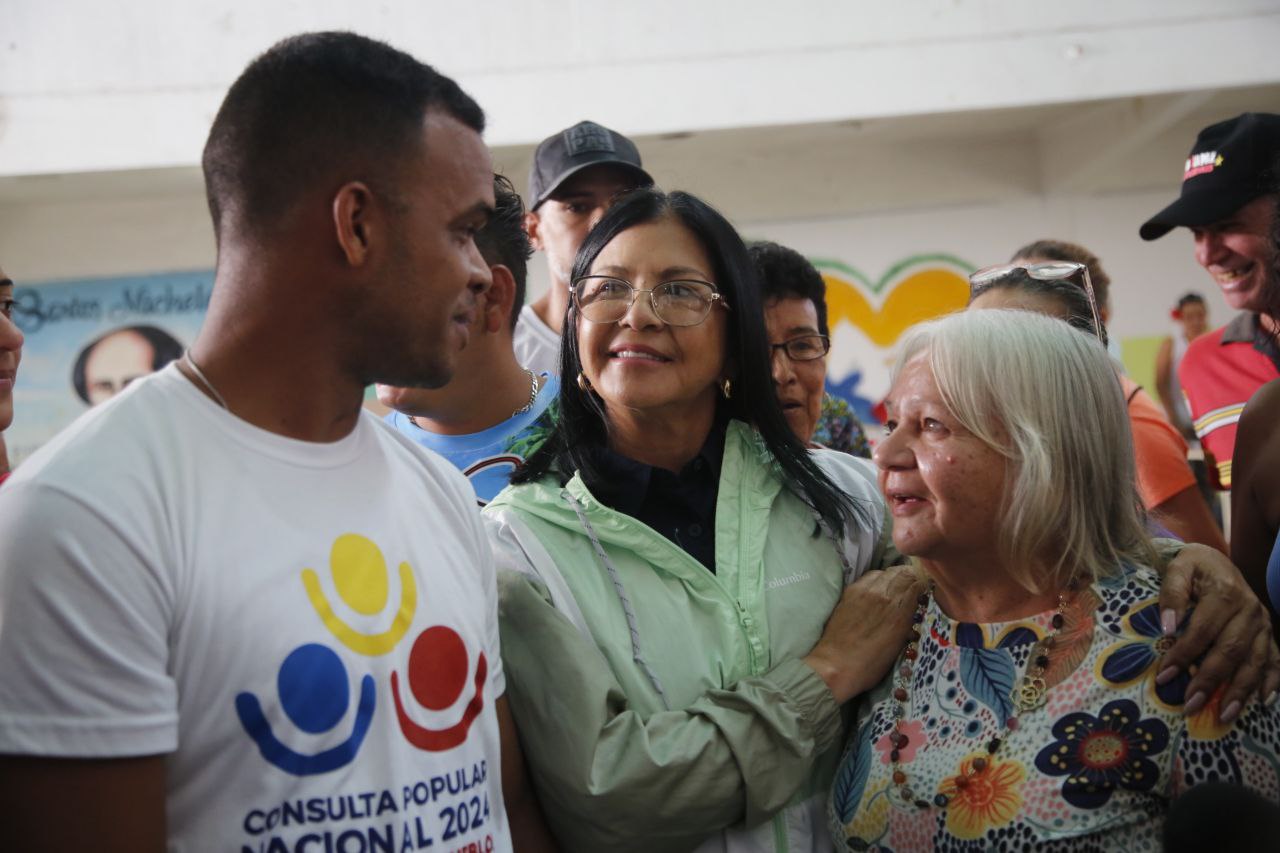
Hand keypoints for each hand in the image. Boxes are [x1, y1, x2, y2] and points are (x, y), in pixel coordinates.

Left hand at [804, 565, 925, 703]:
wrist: (837, 665)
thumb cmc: (871, 663)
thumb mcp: (899, 643)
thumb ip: (908, 620)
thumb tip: (914, 606)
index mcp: (899, 611)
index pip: (917, 583)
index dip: (922, 584)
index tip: (924, 590)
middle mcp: (884, 595)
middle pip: (903, 573)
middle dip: (910, 577)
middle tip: (911, 586)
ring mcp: (865, 590)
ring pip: (886, 572)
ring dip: (894, 577)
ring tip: (895, 586)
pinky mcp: (851, 591)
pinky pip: (870, 576)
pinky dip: (878, 579)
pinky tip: (878, 589)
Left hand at [1158, 543, 1279, 722]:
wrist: (1218, 560)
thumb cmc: (1194, 567)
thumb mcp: (1178, 568)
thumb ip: (1172, 594)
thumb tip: (1168, 627)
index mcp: (1226, 594)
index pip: (1202, 631)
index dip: (1183, 655)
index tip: (1164, 677)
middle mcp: (1250, 611)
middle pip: (1230, 651)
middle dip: (1210, 681)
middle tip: (1190, 706)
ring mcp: (1263, 624)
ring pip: (1254, 661)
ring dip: (1240, 691)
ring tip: (1224, 715)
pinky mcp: (1269, 634)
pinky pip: (1274, 660)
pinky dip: (1271, 681)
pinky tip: (1263, 702)